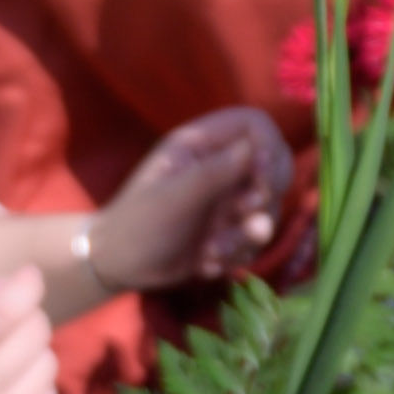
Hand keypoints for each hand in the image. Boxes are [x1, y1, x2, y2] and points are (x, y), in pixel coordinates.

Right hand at [0, 267, 57, 393]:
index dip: (25, 287)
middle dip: (27, 318)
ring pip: (47, 368)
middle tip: (10, 322)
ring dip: (33, 354)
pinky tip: (11, 391)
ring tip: (6, 360)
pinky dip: (36, 390)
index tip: (29, 277)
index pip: (0, 313)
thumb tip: (5, 284)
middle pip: (32, 337)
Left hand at [92, 107, 292, 294]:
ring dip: (245, 236)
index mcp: (202, 144)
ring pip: (266, 208)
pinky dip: (238, 254)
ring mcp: (227, 197)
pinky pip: (255, 237)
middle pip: (273, 166)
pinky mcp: (231, 227)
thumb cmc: (137, 223)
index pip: (255, 126)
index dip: (268, 150)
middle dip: (263, 199)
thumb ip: (214, 173)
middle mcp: (220, 165)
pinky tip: (206, 264)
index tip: (260, 184)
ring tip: (210, 253)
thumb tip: (254, 147)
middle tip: (245, 218)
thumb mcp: (173, 198)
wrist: (120, 266)